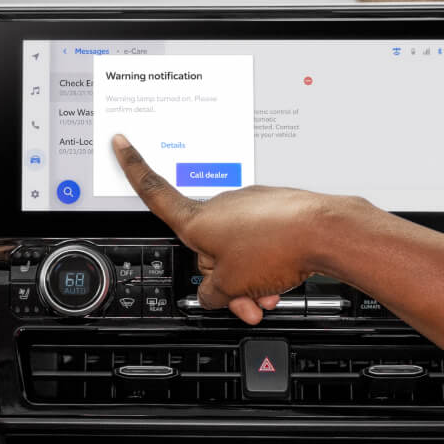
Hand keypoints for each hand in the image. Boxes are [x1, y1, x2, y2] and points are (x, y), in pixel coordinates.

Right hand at [111, 134, 352, 323]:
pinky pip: (261, 243)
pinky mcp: (275, 211)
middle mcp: (221, 206)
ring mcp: (250, 206)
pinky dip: (267, 265)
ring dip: (249, 278)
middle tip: (244, 302)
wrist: (323, 231)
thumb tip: (215, 291)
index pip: (156, 192)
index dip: (133, 168)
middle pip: (206, 247)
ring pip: (238, 250)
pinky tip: (282, 280)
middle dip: (223, 278)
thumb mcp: (231, 287)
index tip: (120, 142)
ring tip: (269, 295)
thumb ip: (211, 293)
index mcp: (199, 219)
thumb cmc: (276, 247)